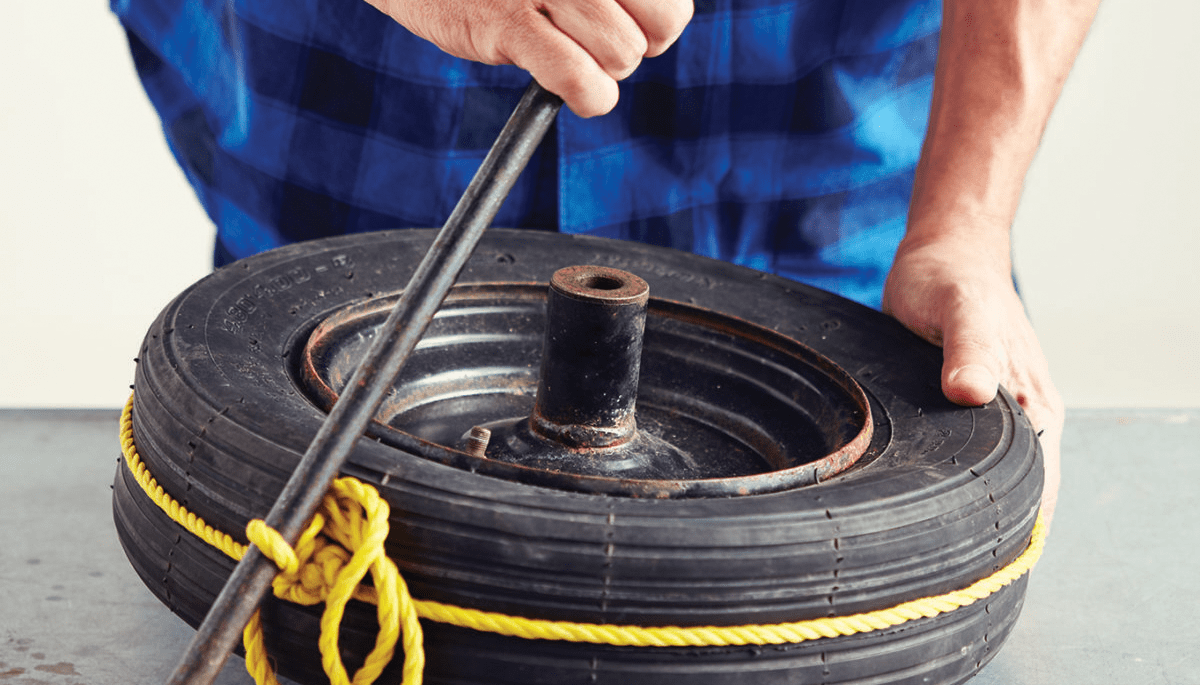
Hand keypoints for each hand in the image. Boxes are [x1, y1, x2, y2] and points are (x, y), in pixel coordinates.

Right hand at [364, 0, 692, 116]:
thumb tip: (660, 27)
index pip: (674, 2)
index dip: (658, 22)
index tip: (627, 22)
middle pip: (662, 27)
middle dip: (636, 47)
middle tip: (595, 41)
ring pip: (622, 55)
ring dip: (602, 72)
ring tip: (563, 50)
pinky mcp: (508, 23)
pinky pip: (579, 79)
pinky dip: (587, 97)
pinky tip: (571, 90)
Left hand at [882, 227, 1062, 527]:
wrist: (942, 253)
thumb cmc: (949, 278)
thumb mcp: (958, 308)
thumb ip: (969, 348)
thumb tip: (973, 393)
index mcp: (1033, 401)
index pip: (1040, 484)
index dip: (1019, 522)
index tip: (986, 556)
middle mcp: (1025, 413)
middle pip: (1022, 489)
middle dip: (996, 525)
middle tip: (945, 561)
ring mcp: (1000, 412)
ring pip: (997, 474)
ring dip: (976, 504)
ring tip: (934, 542)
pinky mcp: (972, 406)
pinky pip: (971, 454)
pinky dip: (957, 478)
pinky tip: (929, 498)